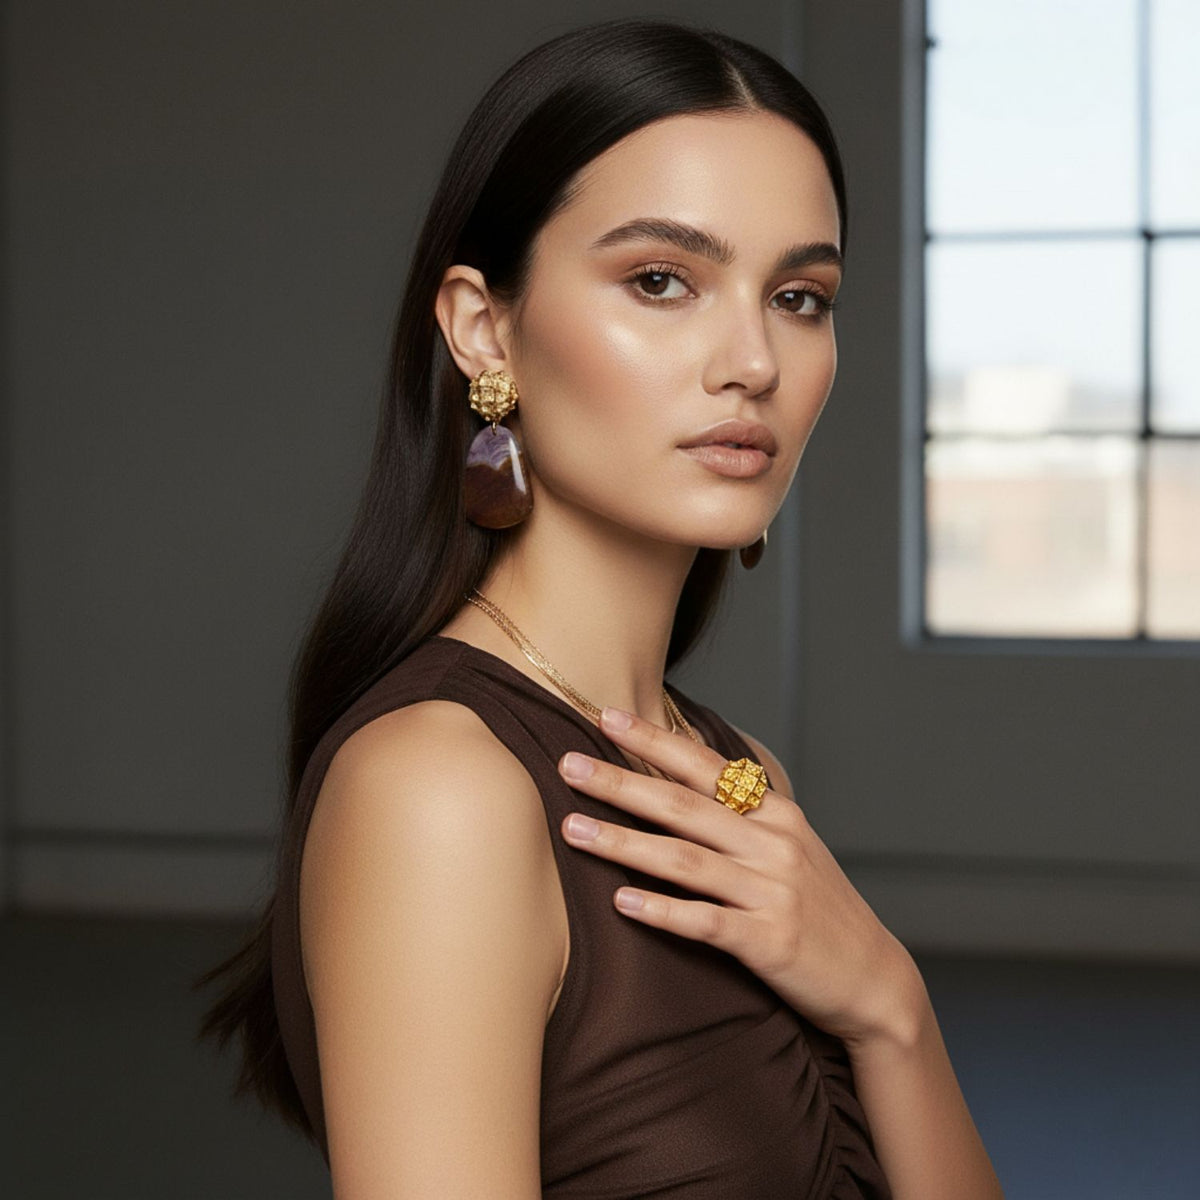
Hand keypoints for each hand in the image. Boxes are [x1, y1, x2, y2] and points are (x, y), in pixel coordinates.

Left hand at [557, 705, 923, 1047]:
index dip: (653, 740)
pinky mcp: (768, 942)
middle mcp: (773, 845)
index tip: (605, 716)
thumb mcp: (790, 847)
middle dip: (620, 782)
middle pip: (683, 806)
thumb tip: (685, 771)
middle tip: (568, 764)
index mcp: (776, 815)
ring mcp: (771, 892)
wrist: (873, 978)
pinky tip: (621, 903)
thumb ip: (743, 814)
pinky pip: (705, 922)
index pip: (704, 767)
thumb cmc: (820, 908)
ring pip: (684, 860)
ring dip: (623, 843)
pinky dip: (662, 911)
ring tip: (572, 829)